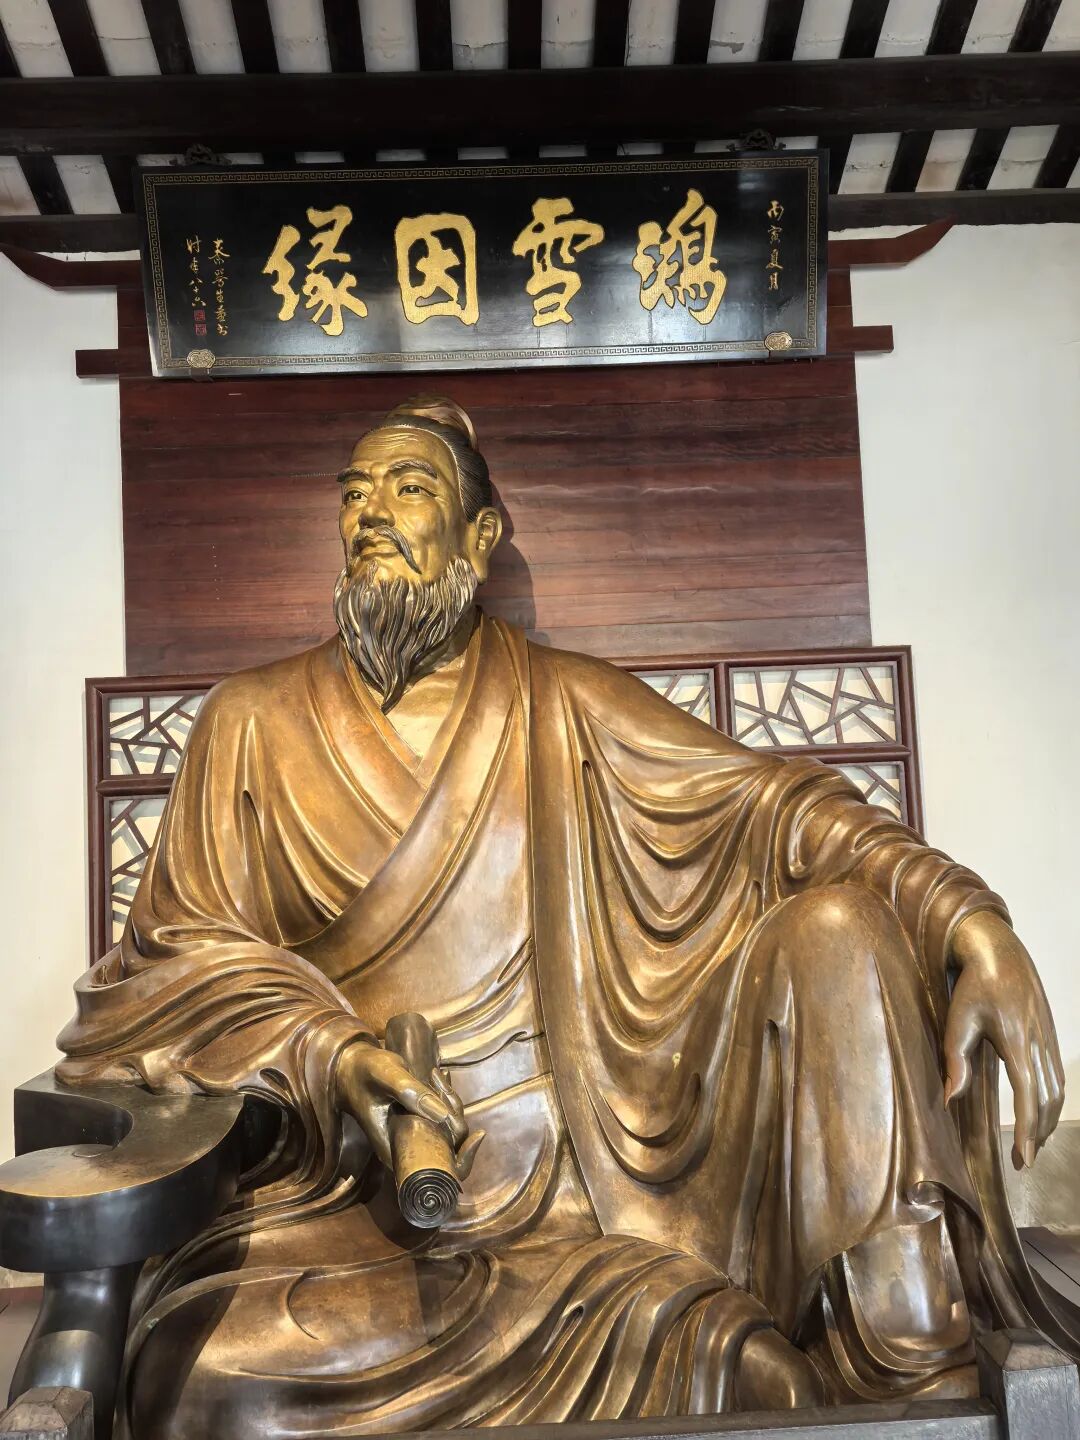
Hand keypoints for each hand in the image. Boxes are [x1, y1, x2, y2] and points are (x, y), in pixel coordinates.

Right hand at [335, 1041, 470, 1170]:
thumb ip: (411, 1093)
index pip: (437, 1174)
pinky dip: (445, 1101)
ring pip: (445, 1132)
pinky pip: (439, 1120)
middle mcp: (403, 1150)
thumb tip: (443, 1115)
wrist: (348, 1067)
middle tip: (441, 1086)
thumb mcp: (387, 1075)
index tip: (476, 1135)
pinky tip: (440, 1079)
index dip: (462, 1161)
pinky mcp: (412, 1124)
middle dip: (456, 1119)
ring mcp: (409, 1137)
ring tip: (435, 1077)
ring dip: (450, 1104)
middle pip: (448, 1151)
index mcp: (394, 1150)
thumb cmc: (364, 1071)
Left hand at [944, 911, 1063, 1167]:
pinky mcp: (1050, 1035)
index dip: (1028, 1133)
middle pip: (1048, 1101)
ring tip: (1033, 1141)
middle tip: (1023, 1159)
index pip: (1029, 1099)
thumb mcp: (958, 1023)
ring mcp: (1049, 1039)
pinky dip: (1053, 1099)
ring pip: (1057, 1090)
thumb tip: (949, 1100)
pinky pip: (1058, 1075)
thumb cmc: (973, 986)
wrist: (999, 953)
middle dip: (1038, 1134)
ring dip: (1048, 1119)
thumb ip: (956, 1062)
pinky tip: (1041, 1110)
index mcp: (1017, 1044)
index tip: (1022, 1160)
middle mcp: (1040, 1044)